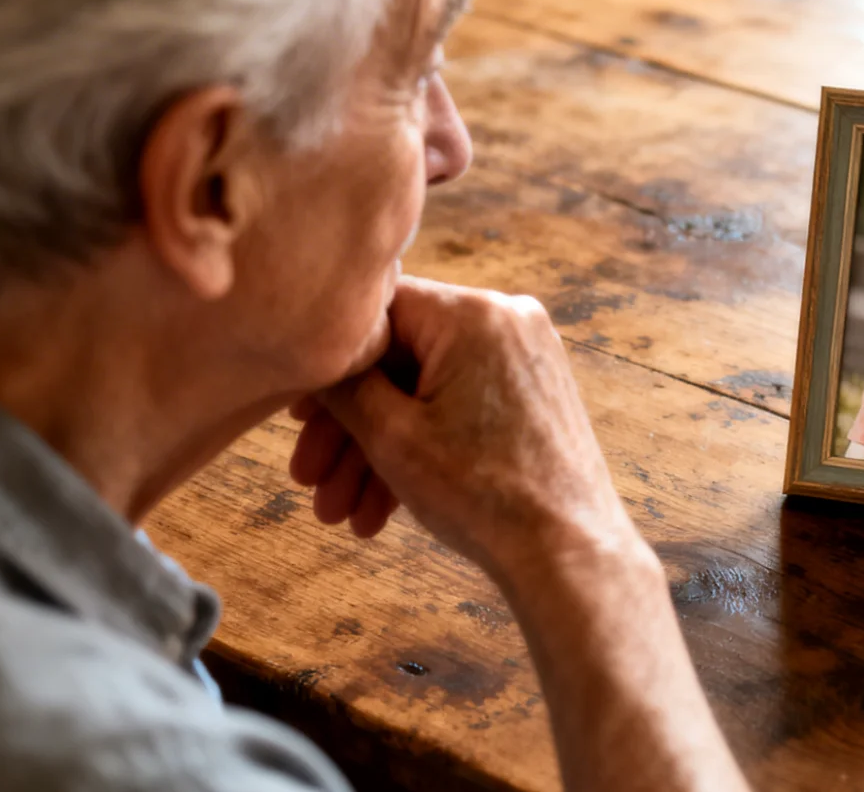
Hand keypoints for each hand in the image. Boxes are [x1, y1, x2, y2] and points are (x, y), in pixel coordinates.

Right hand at [288, 276, 639, 572]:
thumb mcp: (391, 436)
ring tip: (339, 515)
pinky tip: (380, 513)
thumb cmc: (483, 494)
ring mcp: (526, 357)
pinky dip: (423, 449)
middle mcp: (507, 320)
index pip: (377, 312)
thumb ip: (344, 384)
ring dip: (378, 452)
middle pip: (401, 361)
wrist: (567, 551)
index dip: (330, 366)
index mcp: (473, 313)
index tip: (295, 417)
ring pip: (427, 393)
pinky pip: (460, 407)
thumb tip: (317, 359)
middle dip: (350, 429)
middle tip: (309, 482)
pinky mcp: (534, 393)